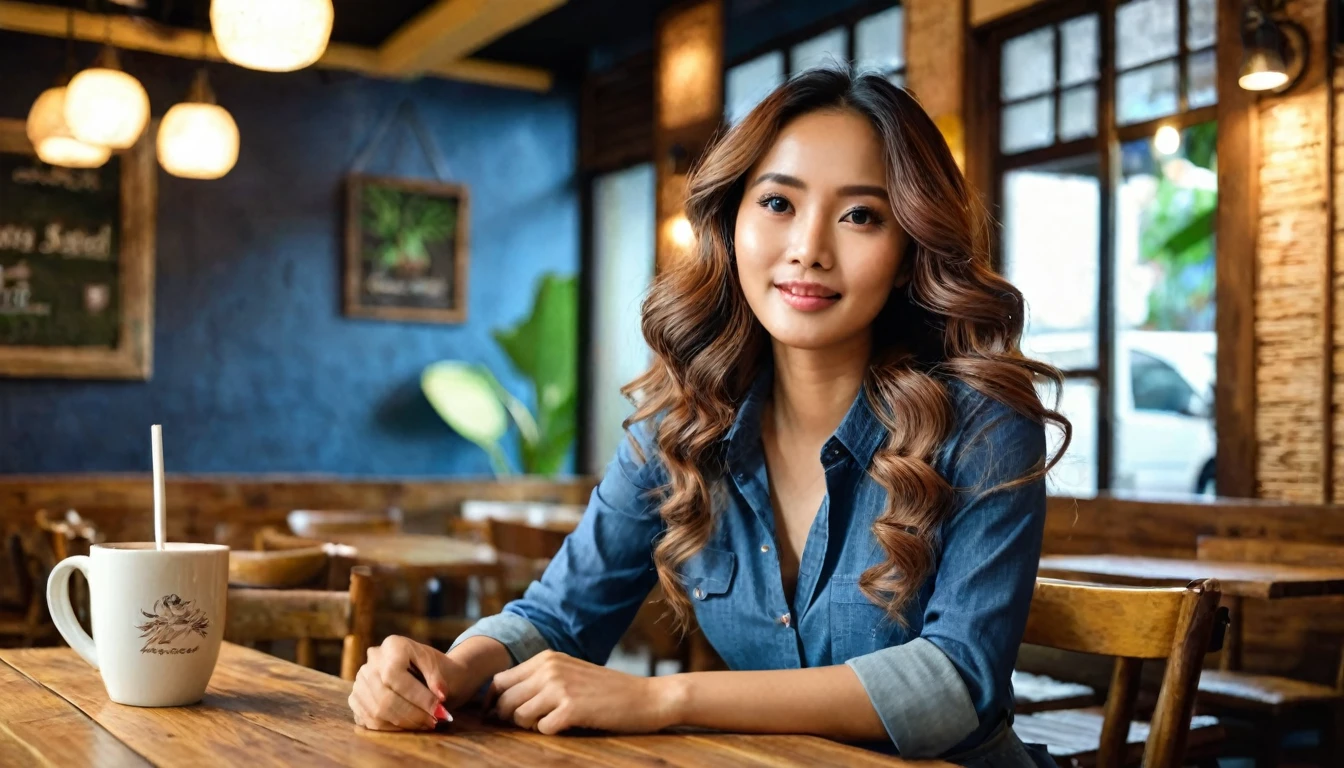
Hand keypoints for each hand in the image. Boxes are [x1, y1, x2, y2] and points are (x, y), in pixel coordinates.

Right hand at [349, 635, 467, 730]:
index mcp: (392, 646)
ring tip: (424, 725)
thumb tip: (440, 696)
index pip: (394, 675)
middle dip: (412, 714)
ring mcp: (360, 680)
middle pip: (384, 696)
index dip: (416, 696)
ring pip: (376, 711)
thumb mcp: (438, 666)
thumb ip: (437, 678)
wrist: (422, 671)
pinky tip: (408, 726)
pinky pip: (369, 720)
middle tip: (432, 721)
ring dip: (403, 723)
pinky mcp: (356, 699)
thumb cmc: (431, 668)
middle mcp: (371, 661)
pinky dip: (391, 728)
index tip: (437, 708)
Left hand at [485, 650, 682, 734]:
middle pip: (503, 700)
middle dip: (509, 718)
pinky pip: (542, 729)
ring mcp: (560, 687)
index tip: (501, 717)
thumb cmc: (607, 691)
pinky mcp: (571, 709)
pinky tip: (570, 726)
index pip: (499, 680)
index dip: (494, 702)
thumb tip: (500, 703)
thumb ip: (539, 681)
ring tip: (554, 723)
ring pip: (517, 716)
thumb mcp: (570, 674)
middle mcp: (549, 668)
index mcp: (547, 658)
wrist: (648, 697)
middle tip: (530, 725)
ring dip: (530, 726)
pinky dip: (551, 733)